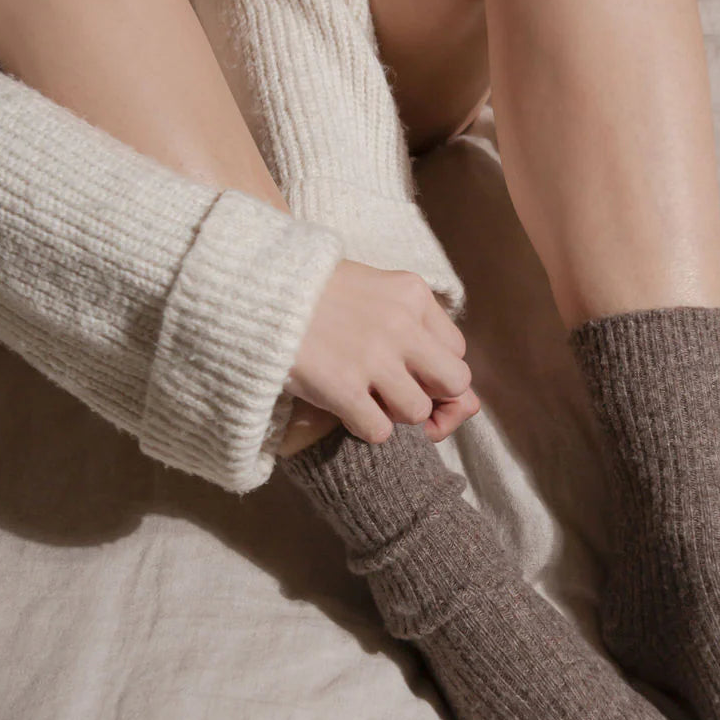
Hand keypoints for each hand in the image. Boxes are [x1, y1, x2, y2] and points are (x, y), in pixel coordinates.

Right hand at [282, 260, 479, 448]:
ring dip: (394, 413)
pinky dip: (365, 427)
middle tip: (398, 392)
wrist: (255, 290)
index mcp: (412, 293)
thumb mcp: (374, 289)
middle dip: (432, 395)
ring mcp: (372, 357)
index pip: (456, 349)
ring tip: (365, 396)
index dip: (434, 368)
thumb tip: (464, 395)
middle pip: (454, 382)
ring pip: (418, 411)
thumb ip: (414, 325)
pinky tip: (345, 407)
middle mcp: (401, 324)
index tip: (407, 369)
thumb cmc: (314, 292)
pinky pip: (380, 431)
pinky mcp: (342, 387)